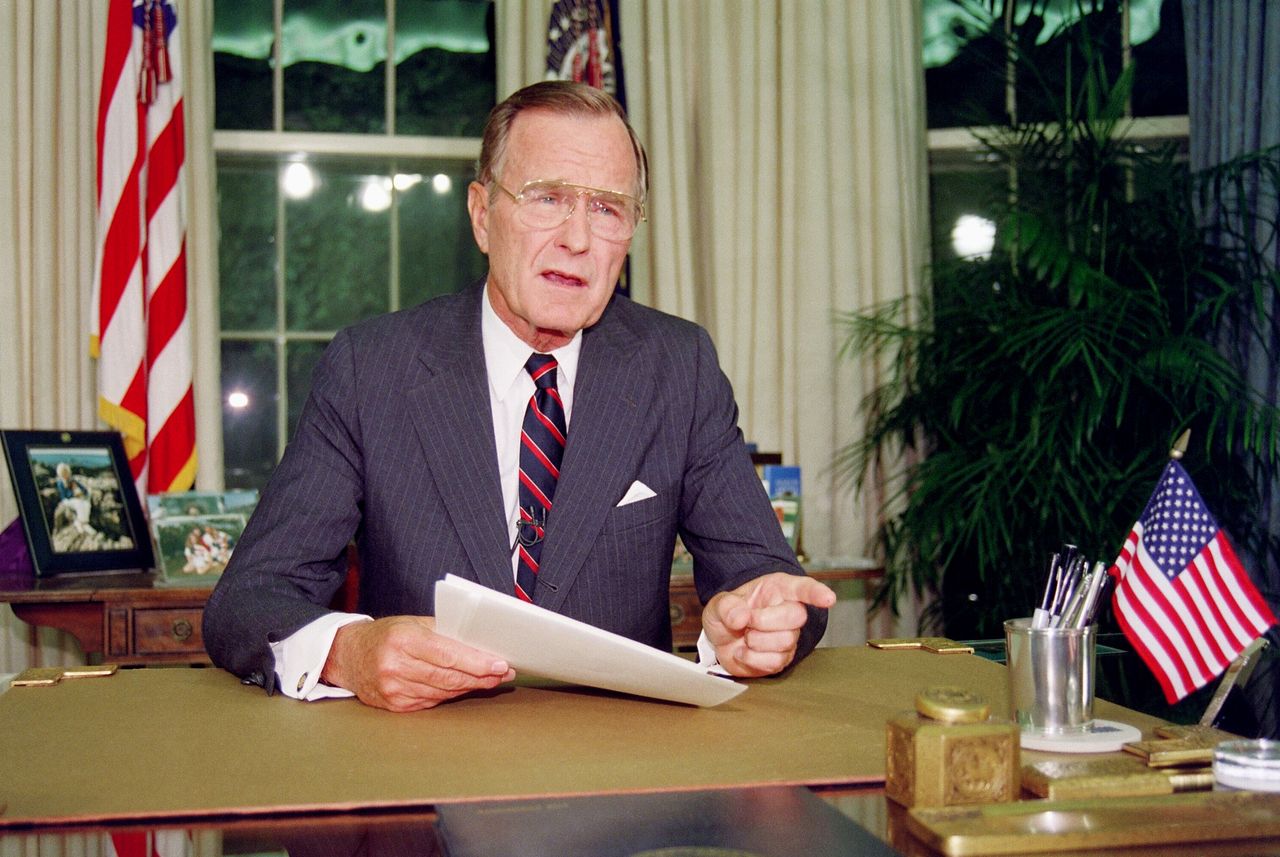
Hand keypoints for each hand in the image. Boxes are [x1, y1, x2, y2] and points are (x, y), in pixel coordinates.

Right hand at [320, 615, 514, 711]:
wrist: (347, 656)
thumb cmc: (386, 635)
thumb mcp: (412, 623)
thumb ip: (443, 631)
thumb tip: (480, 643)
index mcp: (402, 640)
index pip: (447, 654)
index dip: (477, 662)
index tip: (499, 664)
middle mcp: (395, 666)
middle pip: (448, 677)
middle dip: (480, 676)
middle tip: (503, 673)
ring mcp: (393, 690)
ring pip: (443, 692)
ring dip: (470, 687)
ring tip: (491, 681)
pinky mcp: (394, 706)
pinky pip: (432, 701)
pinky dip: (451, 694)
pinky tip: (464, 687)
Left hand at [701, 572, 836, 676]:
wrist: (721, 638)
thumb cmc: (728, 613)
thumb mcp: (719, 603)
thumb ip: (727, 606)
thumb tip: (740, 617)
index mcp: (778, 590)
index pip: (803, 588)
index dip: (817, 593)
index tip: (828, 598)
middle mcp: (789, 612)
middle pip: (797, 616)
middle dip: (765, 621)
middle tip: (746, 622)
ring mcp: (788, 637)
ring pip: (786, 641)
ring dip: (756, 641)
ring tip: (745, 636)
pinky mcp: (781, 659)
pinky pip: (775, 662)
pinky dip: (753, 659)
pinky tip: (743, 651)